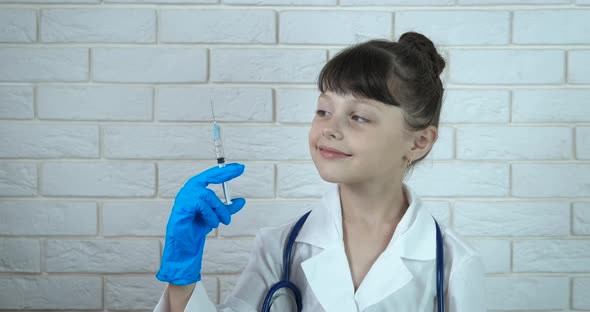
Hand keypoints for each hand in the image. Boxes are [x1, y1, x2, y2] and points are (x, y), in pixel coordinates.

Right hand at [156, 163, 245, 284]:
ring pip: (208, 195)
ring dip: (219, 209)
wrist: (187, 243)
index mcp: (197, 188)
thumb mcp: (217, 215)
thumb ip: (227, 207)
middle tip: (239, 170)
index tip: (240, 167)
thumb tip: (242, 201)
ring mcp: (185, 196)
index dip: (226, 170)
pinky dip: (210, 215)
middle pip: (209, 176)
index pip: (212, 175)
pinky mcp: (183, 206)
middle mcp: (190, 189)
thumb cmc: (197, 227)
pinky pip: (201, 205)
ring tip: (223, 220)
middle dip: (225, 173)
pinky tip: (212, 223)